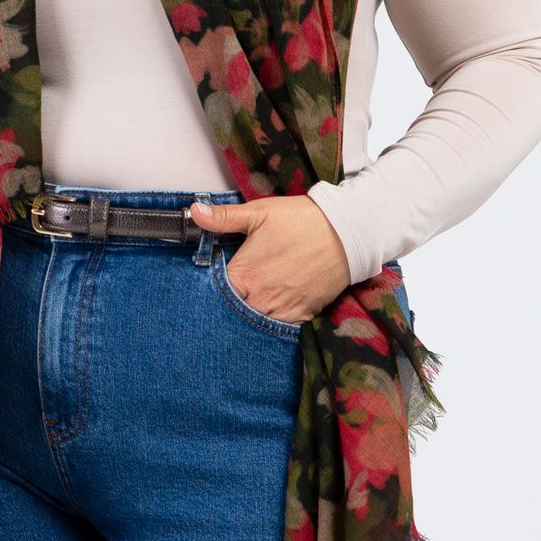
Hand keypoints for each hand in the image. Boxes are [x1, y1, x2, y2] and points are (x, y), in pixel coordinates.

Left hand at [187, 193, 352, 323]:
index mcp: (244, 275)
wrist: (347, 232)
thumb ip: (223, 217)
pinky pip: (280, 329)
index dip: (211, 291)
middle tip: (236, 293)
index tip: (214, 285)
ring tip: (252, 302)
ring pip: (256, 324)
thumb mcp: (260, 212)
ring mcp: (282, 310)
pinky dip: (273, 322)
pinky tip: (272, 309)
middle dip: (230, 307)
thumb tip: (194, 211)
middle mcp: (260, 298)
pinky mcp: (302, 314)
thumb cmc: (302, 220)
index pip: (215, 295)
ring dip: (250, 316)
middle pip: (233, 314)